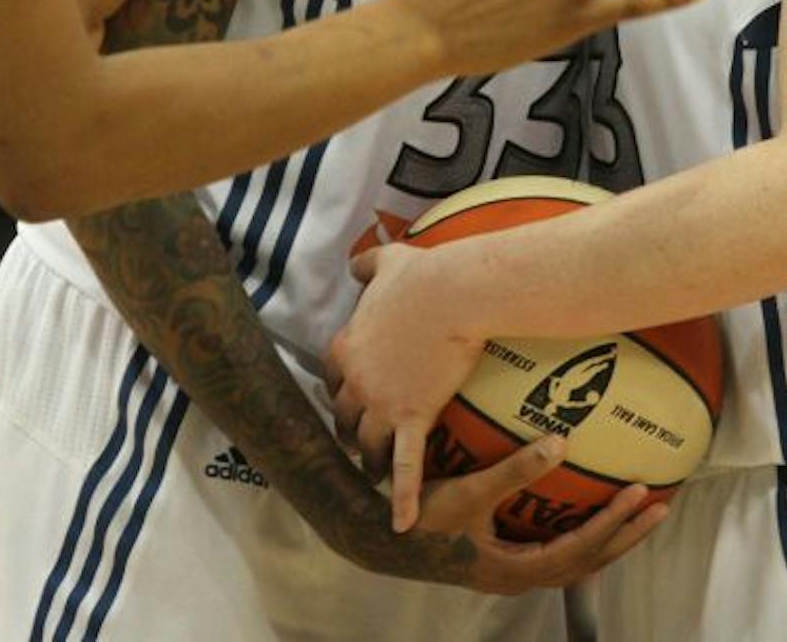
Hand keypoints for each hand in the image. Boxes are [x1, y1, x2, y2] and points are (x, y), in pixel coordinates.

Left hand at [326, 240, 484, 530]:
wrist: (454, 294)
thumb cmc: (425, 276)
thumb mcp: (388, 263)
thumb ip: (367, 265)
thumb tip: (356, 263)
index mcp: (345, 347)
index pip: (331, 381)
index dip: (341, 394)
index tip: (350, 403)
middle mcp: (355, 380)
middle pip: (344, 418)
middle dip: (350, 432)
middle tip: (360, 445)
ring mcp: (380, 403)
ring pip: (367, 445)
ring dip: (371, 462)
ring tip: (378, 476)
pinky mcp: (411, 417)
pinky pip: (405, 466)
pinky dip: (402, 496)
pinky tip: (402, 524)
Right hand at [410, 432, 670, 593]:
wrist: (378, 536)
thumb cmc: (419, 516)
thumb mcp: (468, 492)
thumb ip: (514, 470)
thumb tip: (562, 442)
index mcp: (515, 569)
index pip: (580, 549)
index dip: (613, 524)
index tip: (640, 495)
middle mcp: (519, 577)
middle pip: (588, 562)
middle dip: (626, 535)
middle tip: (660, 507)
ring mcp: (511, 572)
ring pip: (574, 560)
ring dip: (608, 536)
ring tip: (636, 509)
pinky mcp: (501, 559)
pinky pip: (554, 548)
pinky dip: (579, 532)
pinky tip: (584, 508)